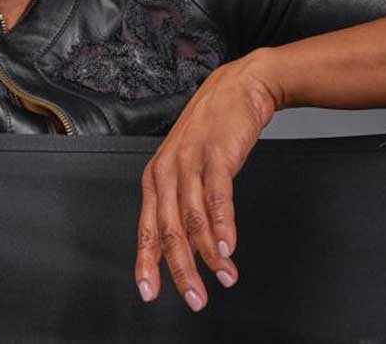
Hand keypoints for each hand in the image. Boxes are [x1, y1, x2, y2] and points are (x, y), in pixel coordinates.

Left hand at [134, 51, 280, 311]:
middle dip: (180, 269)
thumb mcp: (189, 167)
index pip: (146, 229)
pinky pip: (216, 197)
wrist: (239, 88)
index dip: (147, 263)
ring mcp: (190, 161)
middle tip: (195, 298)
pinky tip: (228, 246)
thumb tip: (182, 247)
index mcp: (156, 178)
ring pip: (191, 218)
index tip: (149, 293)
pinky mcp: (215, 154)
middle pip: (167, 230)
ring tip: (224, 277)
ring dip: (208, 254)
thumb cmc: (213, 130)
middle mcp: (167, 171)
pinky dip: (222, 226)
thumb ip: (183, 205)